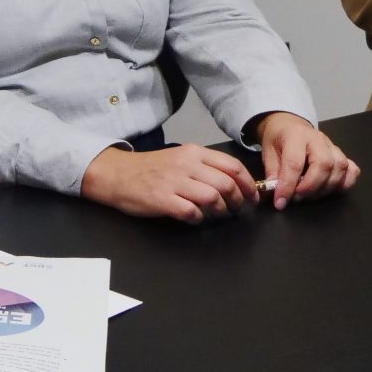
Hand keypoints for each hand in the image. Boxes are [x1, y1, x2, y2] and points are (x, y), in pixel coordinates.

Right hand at [82, 144, 259, 223]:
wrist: (118, 174)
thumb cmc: (151, 169)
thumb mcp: (180, 158)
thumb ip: (204, 166)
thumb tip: (233, 181)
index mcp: (194, 153)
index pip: (232, 165)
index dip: (248, 183)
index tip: (252, 196)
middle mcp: (186, 165)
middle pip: (226, 183)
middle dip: (238, 200)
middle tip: (236, 209)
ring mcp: (174, 182)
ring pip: (212, 197)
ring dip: (220, 210)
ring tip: (216, 214)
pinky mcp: (162, 200)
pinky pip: (191, 212)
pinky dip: (198, 218)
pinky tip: (194, 218)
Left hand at [250, 112, 360, 209]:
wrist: (290, 125)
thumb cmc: (278, 139)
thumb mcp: (268, 152)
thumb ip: (272, 172)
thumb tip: (276, 192)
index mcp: (296, 136)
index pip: (295, 163)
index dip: (288, 186)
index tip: (280, 202)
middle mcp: (318, 139)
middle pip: (324, 164)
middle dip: (310, 187)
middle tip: (297, 197)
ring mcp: (333, 146)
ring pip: (340, 167)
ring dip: (326, 187)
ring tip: (310, 195)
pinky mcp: (341, 154)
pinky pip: (352, 170)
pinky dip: (344, 183)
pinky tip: (330, 189)